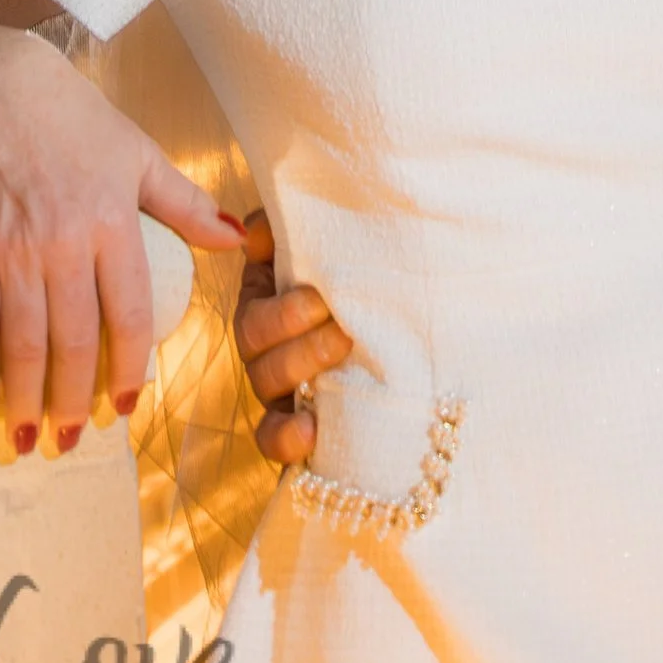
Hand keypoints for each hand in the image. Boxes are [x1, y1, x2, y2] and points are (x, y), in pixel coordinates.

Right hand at [0, 27, 245, 453]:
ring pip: (23, 342)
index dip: (128, 365)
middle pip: (71, 340)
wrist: (2, 92)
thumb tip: (238, 238)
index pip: (126, 312)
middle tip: (73, 444)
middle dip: (72, 401)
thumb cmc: (81, 124)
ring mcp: (14, 251)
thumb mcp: (142, 156)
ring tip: (31, 441)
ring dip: (26, 399)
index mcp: (113, 223)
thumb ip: (187, 205)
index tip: (127, 406)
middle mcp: (64, 244)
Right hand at [233, 213, 353, 465]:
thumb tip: (257, 234)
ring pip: (266, 388)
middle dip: (300, 340)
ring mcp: (280, 384)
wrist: (408, 300)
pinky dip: (285, 436)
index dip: (281, 311)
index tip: (322, 300)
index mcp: (267, 293)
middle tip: (343, 330)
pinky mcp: (297, 420)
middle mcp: (266, 341)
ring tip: (342, 361)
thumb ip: (293, 225)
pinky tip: (310, 432)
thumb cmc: (367, 260)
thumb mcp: (339, 232)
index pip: (254, 306)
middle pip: (257, 349)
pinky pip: (273, 437)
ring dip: (302, 374)